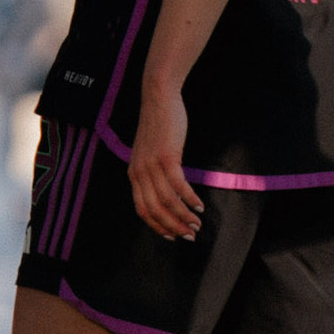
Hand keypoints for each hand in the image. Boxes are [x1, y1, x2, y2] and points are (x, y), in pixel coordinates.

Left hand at [126, 86, 205, 241]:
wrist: (158, 98)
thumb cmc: (158, 125)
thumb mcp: (150, 152)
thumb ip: (153, 172)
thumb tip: (168, 192)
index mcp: (133, 174)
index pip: (141, 209)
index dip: (157, 226)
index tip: (172, 236)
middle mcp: (139, 172)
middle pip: (154, 210)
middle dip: (173, 227)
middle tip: (190, 235)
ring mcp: (151, 165)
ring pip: (167, 201)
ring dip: (183, 216)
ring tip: (198, 224)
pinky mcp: (166, 156)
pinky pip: (178, 185)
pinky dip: (189, 199)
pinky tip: (199, 206)